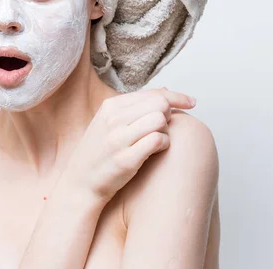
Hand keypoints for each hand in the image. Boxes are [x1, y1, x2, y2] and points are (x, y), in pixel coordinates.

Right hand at [62, 87, 195, 204]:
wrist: (80, 182)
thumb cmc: (100, 152)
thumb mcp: (108, 122)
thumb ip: (134, 107)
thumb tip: (165, 91)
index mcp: (110, 106)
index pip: (152, 93)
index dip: (177, 96)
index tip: (192, 102)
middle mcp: (113, 119)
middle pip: (159, 104)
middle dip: (168, 116)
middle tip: (162, 130)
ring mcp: (118, 138)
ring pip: (159, 120)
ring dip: (165, 132)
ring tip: (156, 141)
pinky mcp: (125, 159)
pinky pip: (158, 141)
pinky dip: (163, 145)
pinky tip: (155, 151)